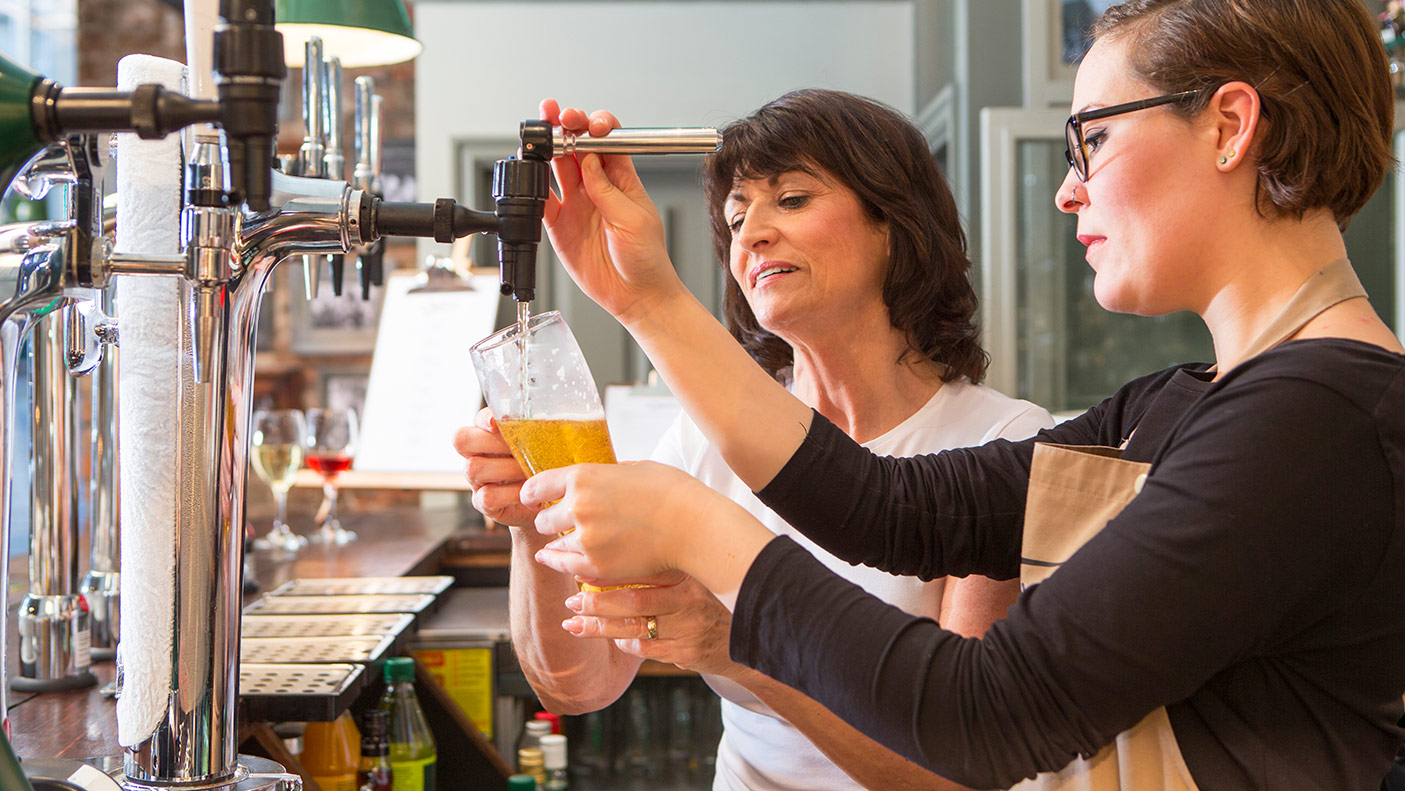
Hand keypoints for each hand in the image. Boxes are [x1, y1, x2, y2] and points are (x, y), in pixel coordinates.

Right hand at [453, 407, 537, 527]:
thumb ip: (538, 427)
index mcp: (489, 434)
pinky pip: (487, 497)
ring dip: (505, 468)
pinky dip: (510, 494)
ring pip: (473, 468)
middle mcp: (477, 455)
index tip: (497, 422)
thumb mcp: (545, 441)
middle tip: (519, 449)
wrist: (553, 498)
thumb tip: (544, 414)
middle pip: (463, 440)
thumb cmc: (547, 463)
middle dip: (491, 442)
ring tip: (529, 471)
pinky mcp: (484, 504)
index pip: (477, 419)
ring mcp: (478, 480)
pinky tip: (529, 494)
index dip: (484, 420)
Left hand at [527, 461, 709, 579]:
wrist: (693, 526)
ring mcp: (585, 539)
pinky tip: (559, 559)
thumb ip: (606, 474)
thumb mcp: (633, 469)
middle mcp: (577, 507)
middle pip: (543, 519)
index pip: (537, 486)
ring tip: (560, 543)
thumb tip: (597, 478)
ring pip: (553, 545)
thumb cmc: (672, 493)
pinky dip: (563, 562)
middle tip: (556, 521)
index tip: (531, 498)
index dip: (531, 493)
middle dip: (549, 520)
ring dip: (557, 543)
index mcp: (584, 476)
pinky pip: (567, 566)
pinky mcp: (597, 565)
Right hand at [539, 98, 686, 323]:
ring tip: (538, 138)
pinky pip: (541, 201)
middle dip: (566, 126)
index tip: (589, 125)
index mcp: (622, 179)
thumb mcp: (634, 221)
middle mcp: (597, 187)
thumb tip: (588, 162)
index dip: (596, 125)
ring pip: (556, 166)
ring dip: (546, 148)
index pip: (607, 140)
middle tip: (557, 117)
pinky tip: (528, 175)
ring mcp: (577, 204)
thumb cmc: (647, 259)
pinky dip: (532, 187)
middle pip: (577, 146)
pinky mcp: (559, 225)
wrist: (637, 296)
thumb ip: (608, 192)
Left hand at [561, 571, 747, 676]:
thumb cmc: (712, 595)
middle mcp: (691, 598)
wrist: (752, 630)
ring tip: (574, 624)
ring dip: (600, 627)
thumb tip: (612, 548)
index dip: (607, 570)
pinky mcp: (688, 651)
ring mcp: (690, 627)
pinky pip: (648, 648)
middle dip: (597, 602)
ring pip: (636, 627)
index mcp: (690, 571)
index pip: (641, 568)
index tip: (580, 569)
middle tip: (571, 601)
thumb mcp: (697, 571)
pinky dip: (626, 642)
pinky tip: (610, 637)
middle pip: (634, 600)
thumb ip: (666, 561)